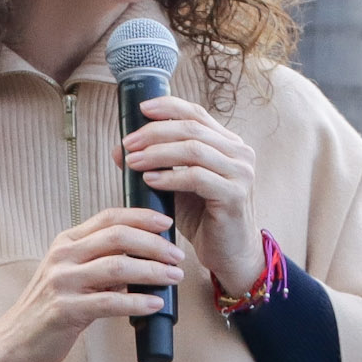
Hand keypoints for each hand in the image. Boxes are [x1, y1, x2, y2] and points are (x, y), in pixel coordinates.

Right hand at [0, 207, 186, 361]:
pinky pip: (110, 302)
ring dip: (152, 272)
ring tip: (174, 278)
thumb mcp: (73, 274)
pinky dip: (137, 302)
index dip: (142, 217)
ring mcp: (62, 282)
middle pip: (118, 237)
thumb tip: (146, 257)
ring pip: (118, 267)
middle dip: (154, 245)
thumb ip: (103, 261)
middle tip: (177, 256)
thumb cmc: (53, 305)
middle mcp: (63, 256)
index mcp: (67, 242)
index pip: (109, 218)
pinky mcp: (66, 310)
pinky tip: (155, 304)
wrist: (18, 339)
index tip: (167, 223)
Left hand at [121, 95, 262, 298]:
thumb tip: (120, 149)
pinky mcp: (235, 195)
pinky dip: (170, 176)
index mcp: (229, 144)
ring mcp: (241, 173)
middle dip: (155, 132)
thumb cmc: (204, 218)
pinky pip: (197, 177)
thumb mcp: (177, 185)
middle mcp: (240, 153)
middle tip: (128, 143)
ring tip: (133, 161)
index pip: (197, 114)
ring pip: (193, 150)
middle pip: (192, 128)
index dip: (169, 107)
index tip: (141, 109)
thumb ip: (156, 164)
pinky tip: (150, 179)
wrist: (230, 253)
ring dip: (158, 153)